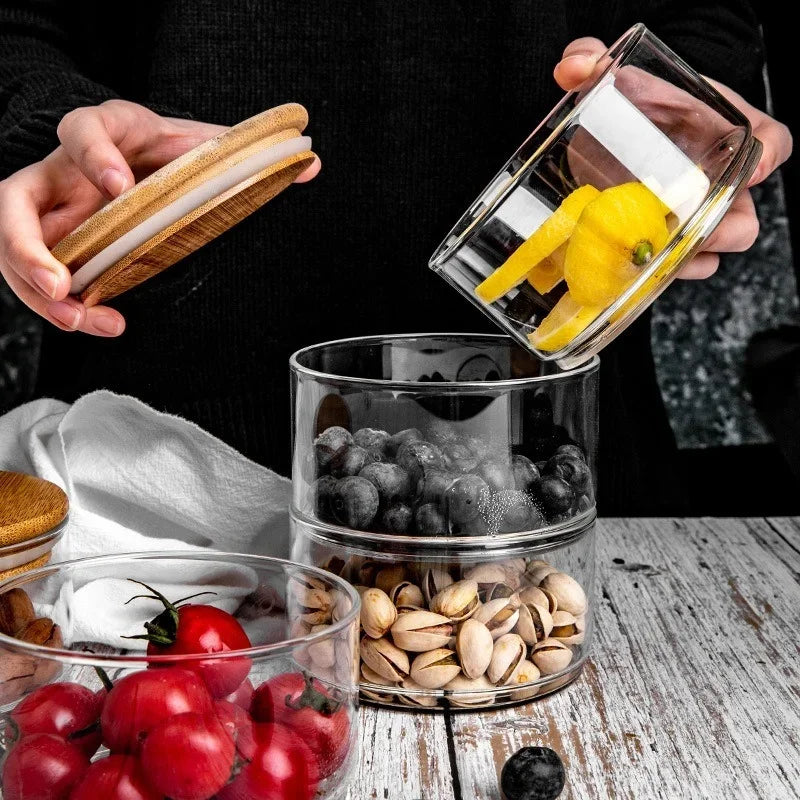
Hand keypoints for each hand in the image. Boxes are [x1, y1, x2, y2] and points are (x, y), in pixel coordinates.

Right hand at [0, 99, 319, 335]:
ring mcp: (51, 208)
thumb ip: (244, 154)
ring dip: (36, 288)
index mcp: (107, 133)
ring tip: (77, 318)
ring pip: (12, 244)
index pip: (84, 129)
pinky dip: (57, 302)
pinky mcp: (51, 242)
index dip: (95, 156)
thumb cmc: (164, 149)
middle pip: (15, 198)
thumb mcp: (200, 144)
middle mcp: (64, 170)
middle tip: (62, 283)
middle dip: (28, 244)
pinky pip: (34, 273)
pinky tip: (93, 321)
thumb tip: (311, 165)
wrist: (136, 152)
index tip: (119, 185)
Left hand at [554, 37, 791, 278]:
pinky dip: (659, 276)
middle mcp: (717, 182)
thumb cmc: (635, 105)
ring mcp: (692, 218)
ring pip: (711, 254)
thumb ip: (593, 60)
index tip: (752, 165)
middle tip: (689, 230)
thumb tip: (573, 66)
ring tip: (657, 260)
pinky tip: (634, 272)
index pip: (771, 142)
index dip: (767, 155)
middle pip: (744, 220)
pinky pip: (676, 269)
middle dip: (724, 232)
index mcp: (724, 134)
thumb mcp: (617, 78)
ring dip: (688, 263)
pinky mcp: (664, 241)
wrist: (620, 131)